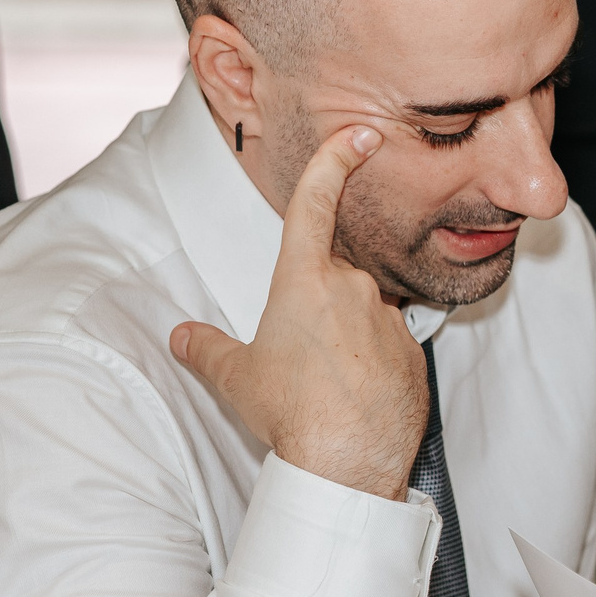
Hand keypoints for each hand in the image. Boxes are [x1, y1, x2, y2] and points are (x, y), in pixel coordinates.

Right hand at [170, 126, 429, 500]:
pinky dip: (371, 366)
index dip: (335, 161)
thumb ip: (207, 349)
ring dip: (343, 340)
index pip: (315, 203)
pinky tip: (354, 399)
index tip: (359, 134)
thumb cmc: (290, 414)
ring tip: (323, 388)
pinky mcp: (413, 354)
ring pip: (362, 315)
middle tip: (298, 362)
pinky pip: (388, 348)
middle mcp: (353, 289)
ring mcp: (388, 320)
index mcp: (305, 280)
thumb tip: (182, 337)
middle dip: (315, 310)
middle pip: (333, 279)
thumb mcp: (235, 377)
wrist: (347, 462)